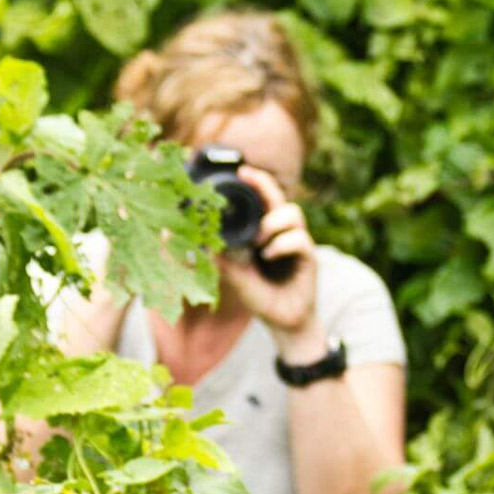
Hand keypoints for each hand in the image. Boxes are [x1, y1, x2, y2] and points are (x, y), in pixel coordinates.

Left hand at [222, 166, 325, 361]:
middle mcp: (283, 233)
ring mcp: (298, 244)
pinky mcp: (309, 258)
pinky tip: (268, 255)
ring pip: (293, 214)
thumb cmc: (260, 295)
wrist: (283, 322)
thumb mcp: (233, 273)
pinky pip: (299, 239)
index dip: (256, 183)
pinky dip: (282, 244)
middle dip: (265, 185)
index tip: (240, 171)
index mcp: (266, 233)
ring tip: (258, 240)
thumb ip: (216, 256)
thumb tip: (184, 241)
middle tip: (247, 176)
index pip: (264, 200)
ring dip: (273, 222)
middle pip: (280, 198)